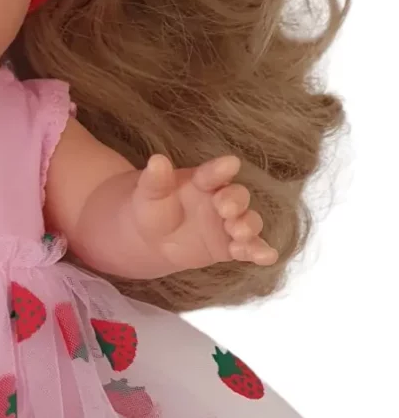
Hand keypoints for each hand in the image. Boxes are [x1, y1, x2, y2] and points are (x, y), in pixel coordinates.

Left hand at [131, 154, 278, 271]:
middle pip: (237, 196)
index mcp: (203, 180)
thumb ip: (155, 180)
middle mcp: (222, 199)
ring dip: (248, 226)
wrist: (154, 238)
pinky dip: (260, 252)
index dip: (220, 169)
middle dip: (235, 200)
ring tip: (239, 232)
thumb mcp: (149, 194)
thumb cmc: (153, 208)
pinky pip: (250, 248)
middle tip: (225, 207)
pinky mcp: (232, 246)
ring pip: (248, 221)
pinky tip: (267, 257)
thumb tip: (156, 160)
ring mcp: (230, 223)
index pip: (213, 173)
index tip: (230, 164)